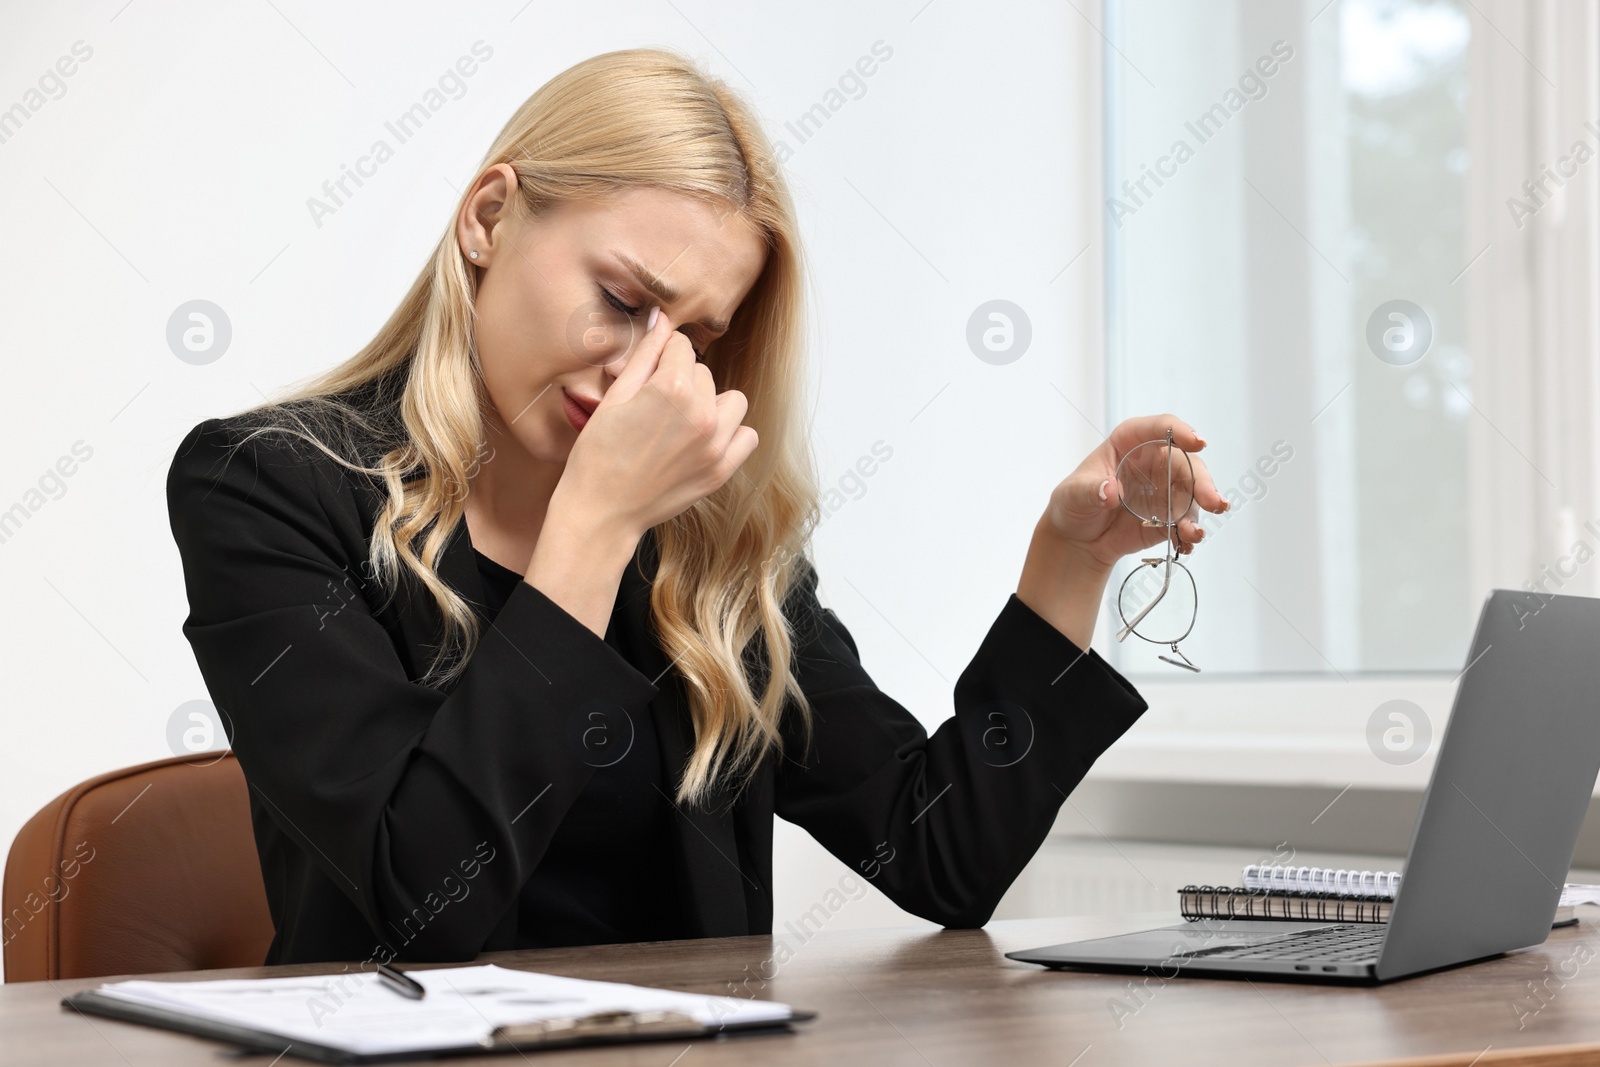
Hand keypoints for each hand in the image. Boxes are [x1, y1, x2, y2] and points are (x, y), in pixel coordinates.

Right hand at [554, 307, 758, 540]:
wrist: (602, 510)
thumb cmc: (599, 453)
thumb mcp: (616, 396)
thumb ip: (646, 355)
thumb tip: (662, 319)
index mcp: (673, 388)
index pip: (682, 347)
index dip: (662, 356)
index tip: (649, 373)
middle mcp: (702, 414)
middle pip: (704, 373)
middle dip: (683, 380)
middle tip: (655, 406)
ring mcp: (716, 445)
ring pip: (732, 400)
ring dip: (712, 404)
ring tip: (683, 421)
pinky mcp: (722, 470)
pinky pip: (747, 436)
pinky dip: (730, 434)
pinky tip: (703, 440)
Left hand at [1042, 413, 1228, 570]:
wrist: (1078, 539)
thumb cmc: (1074, 504)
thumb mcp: (1072, 494)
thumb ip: (1090, 490)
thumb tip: (1109, 491)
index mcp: (1130, 443)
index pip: (1160, 428)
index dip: (1180, 432)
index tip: (1197, 442)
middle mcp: (1154, 462)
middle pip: (1186, 463)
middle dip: (1202, 482)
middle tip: (1212, 502)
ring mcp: (1165, 489)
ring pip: (1193, 494)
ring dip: (1198, 513)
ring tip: (1194, 534)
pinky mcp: (1169, 516)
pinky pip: (1187, 521)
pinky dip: (1190, 533)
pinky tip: (1186, 544)